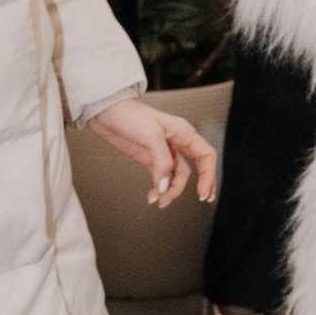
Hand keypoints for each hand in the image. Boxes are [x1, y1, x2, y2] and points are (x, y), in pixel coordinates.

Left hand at [88, 98, 219, 209]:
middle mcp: (177, 143)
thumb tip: (165, 186)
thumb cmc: (130, 114)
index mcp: (184, 133)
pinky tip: (152, 196)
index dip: (209, 175)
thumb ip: (161, 162)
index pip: (206, 155)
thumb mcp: (151, 135)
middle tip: (199, 200)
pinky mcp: (150, 160)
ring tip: (160, 201)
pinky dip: (159, 189)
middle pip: (195, 169)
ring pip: (176, 177)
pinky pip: (161, 178)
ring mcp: (164, 153)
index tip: (203, 192)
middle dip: (198, 185)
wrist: (106, 113)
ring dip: (171, 191)